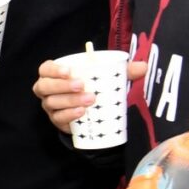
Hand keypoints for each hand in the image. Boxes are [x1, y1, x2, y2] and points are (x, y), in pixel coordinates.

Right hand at [33, 57, 147, 131]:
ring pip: (52, 103)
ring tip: (90, 100)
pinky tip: (81, 113)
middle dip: (62, 86)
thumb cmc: (95, 87)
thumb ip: (125, 70)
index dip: (53, 69)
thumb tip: (144, 66)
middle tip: (82, 85)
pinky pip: (59, 119)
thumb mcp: (109, 77)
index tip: (69, 70)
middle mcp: (48, 90)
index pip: (45, 69)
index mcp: (55, 74)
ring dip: (69, 101)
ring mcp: (51, 107)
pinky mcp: (58, 122)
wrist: (92, 113)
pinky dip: (69, 115)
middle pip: (44, 87)